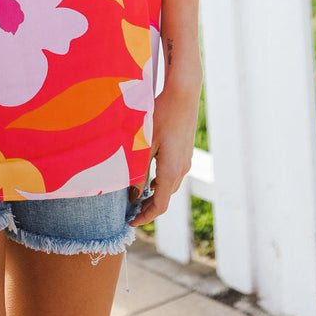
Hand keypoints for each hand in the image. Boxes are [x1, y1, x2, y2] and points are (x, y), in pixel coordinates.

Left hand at [129, 65, 201, 226]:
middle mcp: (182, 169)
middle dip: (148, 207)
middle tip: (130, 210)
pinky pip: (174, 174)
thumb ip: (139, 171)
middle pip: (165, 197)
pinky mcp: (186, 150)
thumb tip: (133, 194)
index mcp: (171, 171)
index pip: (160, 206)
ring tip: (137, 196)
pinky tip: (150, 177)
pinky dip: (161, 182)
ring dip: (155, 194)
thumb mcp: (144, 144)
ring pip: (170, 185)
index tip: (131, 221)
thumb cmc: (161, 115)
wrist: (183, 94)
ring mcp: (186, 160)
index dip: (145, 217)